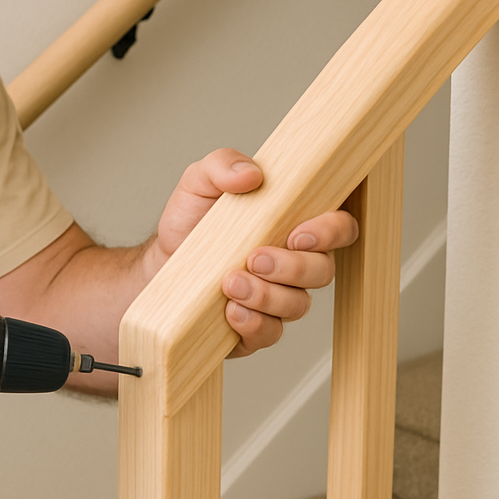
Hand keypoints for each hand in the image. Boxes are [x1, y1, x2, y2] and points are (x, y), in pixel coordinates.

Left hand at [153, 148, 358, 357]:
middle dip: (291, 267)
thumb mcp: (198, 182)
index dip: (331, 232)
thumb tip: (252, 173)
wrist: (158, 265)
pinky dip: (253, 323)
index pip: (340, 227)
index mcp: (293, 223)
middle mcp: (294, 264)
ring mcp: (278, 298)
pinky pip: (270, 333)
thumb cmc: (189, 223)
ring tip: (230, 282)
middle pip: (322, 271)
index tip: (299, 233)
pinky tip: (230, 311)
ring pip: (297, 305)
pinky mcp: (256, 328)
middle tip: (254, 258)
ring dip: (266, 295)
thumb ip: (223, 164)